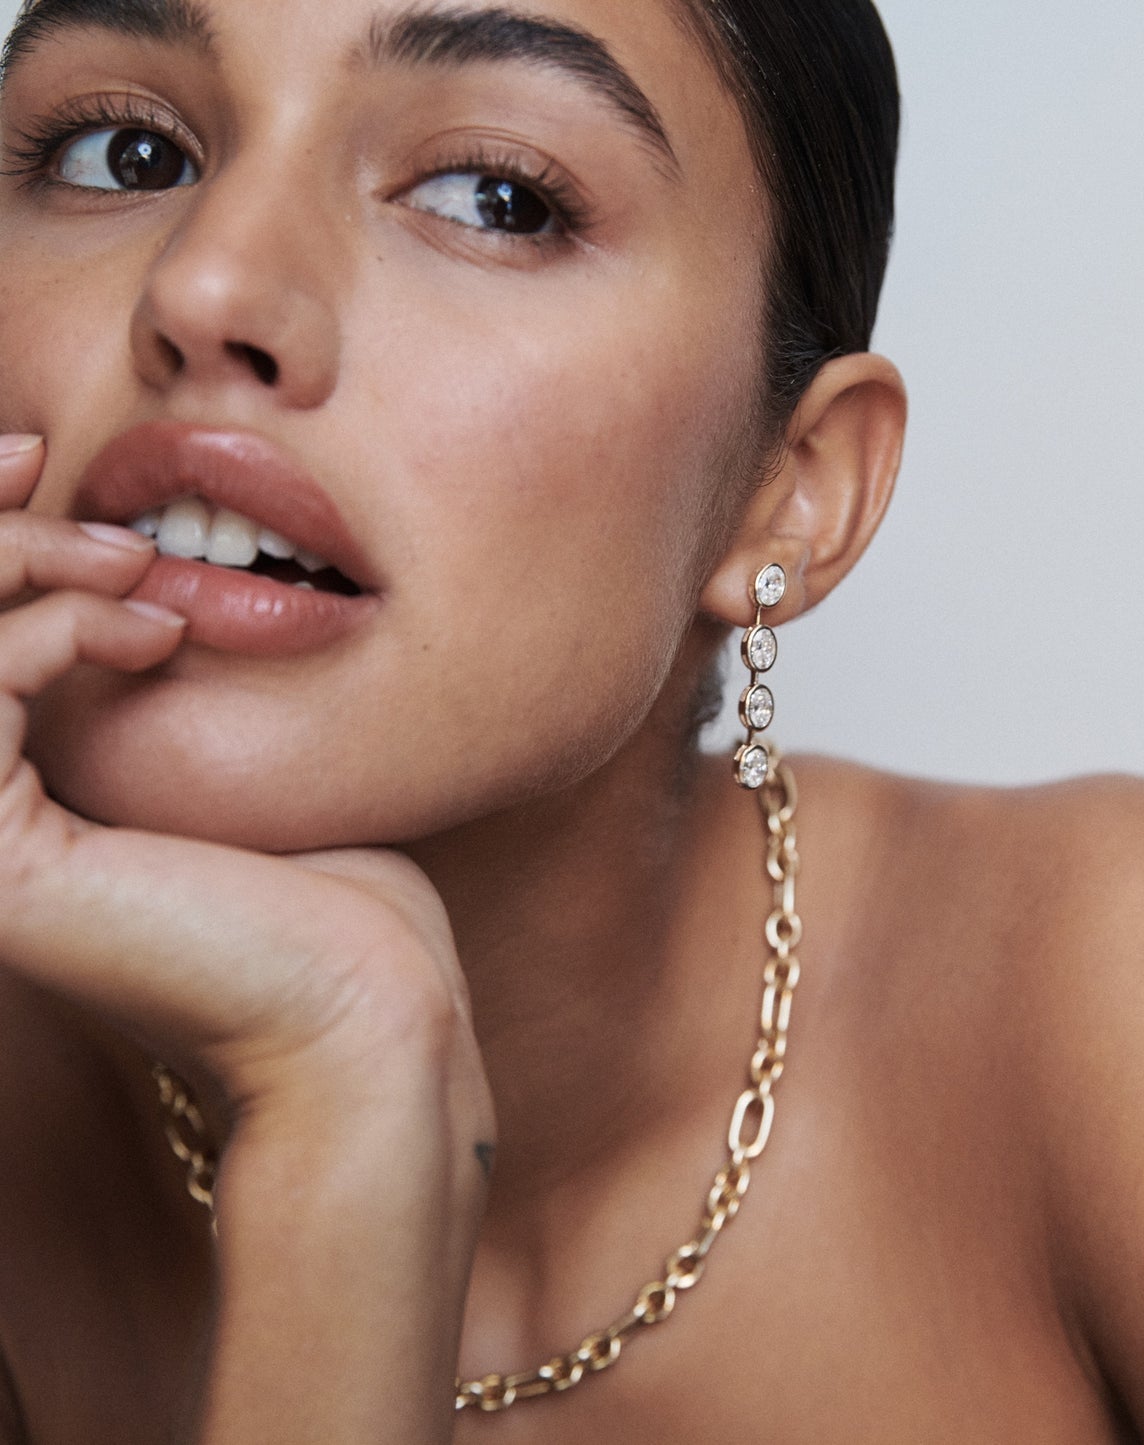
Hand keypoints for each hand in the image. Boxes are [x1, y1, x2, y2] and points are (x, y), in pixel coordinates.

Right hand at [0, 432, 488, 1125]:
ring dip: (6, 559)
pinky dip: (48, 626)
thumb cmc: (326, 894)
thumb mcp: (220, 755)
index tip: (28, 459)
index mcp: (11, 810)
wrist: (364, 1008)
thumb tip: (132, 569)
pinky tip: (149, 626)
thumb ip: (142, 676)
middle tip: (40, 462)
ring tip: (130, 554)